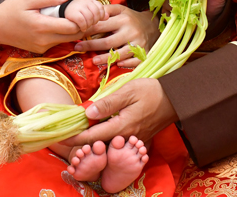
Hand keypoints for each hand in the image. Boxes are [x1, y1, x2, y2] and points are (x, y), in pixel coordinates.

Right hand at [0, 0, 83, 53]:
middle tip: (82, 13)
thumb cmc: (9, 11)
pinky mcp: (40, 51)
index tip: (82, 9)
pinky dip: (63, 35)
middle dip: (82, 25)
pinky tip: (61, 24)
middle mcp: (44, 41)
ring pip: (67, 41)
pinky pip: (58, 43)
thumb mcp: (28, 0)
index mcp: (41, 27)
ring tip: (72, 16)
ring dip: (73, 30)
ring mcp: (42, 48)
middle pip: (73, 36)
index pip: (72, 27)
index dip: (81, 19)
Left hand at [63, 79, 177, 145]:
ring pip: (108, 145)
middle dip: (81, 143)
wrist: (176, 99)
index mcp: (122, 126)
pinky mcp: (138, 139)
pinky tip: (100, 131)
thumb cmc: (152, 91)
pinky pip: (118, 143)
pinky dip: (106, 140)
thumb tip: (87, 113)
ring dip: (93, 142)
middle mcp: (126, 137)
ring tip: (79, 135)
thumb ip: (108, 103)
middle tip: (65, 137)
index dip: (75, 138)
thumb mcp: (129, 91)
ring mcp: (132, 140)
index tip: (60, 137)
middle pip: (98, 145)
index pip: (93, 137)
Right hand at [64, 0, 107, 31]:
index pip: (100, 7)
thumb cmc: (79, 12)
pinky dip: (83, 27)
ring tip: (86, 26)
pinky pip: (82, 21)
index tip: (97, 20)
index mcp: (89, 0)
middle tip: (90, 24)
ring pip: (90, 18)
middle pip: (96, 13)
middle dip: (95, 21)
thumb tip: (107, 17)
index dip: (100, 16)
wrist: (63, 11)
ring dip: (89, 25)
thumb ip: (99, 13)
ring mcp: (78, 6)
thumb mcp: (89, 10)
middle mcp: (84, 1)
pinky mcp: (72, 13)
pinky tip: (82, 28)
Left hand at [73, 4, 159, 67]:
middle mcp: (130, 32)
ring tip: (93, 61)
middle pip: (108, 42)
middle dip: (91, 46)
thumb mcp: (121, 9)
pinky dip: (126, 64)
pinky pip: (134, 61)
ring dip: (105, 58)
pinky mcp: (144, 53)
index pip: (102, 26)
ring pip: (119, 54)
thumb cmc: (132, 18)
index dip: (87, 31)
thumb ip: (107, 10)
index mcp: (123, 20)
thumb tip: (92, 10)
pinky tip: (117, 65)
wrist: (153, 25)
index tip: (76, 34)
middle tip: (78, 48)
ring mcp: (138, 44)